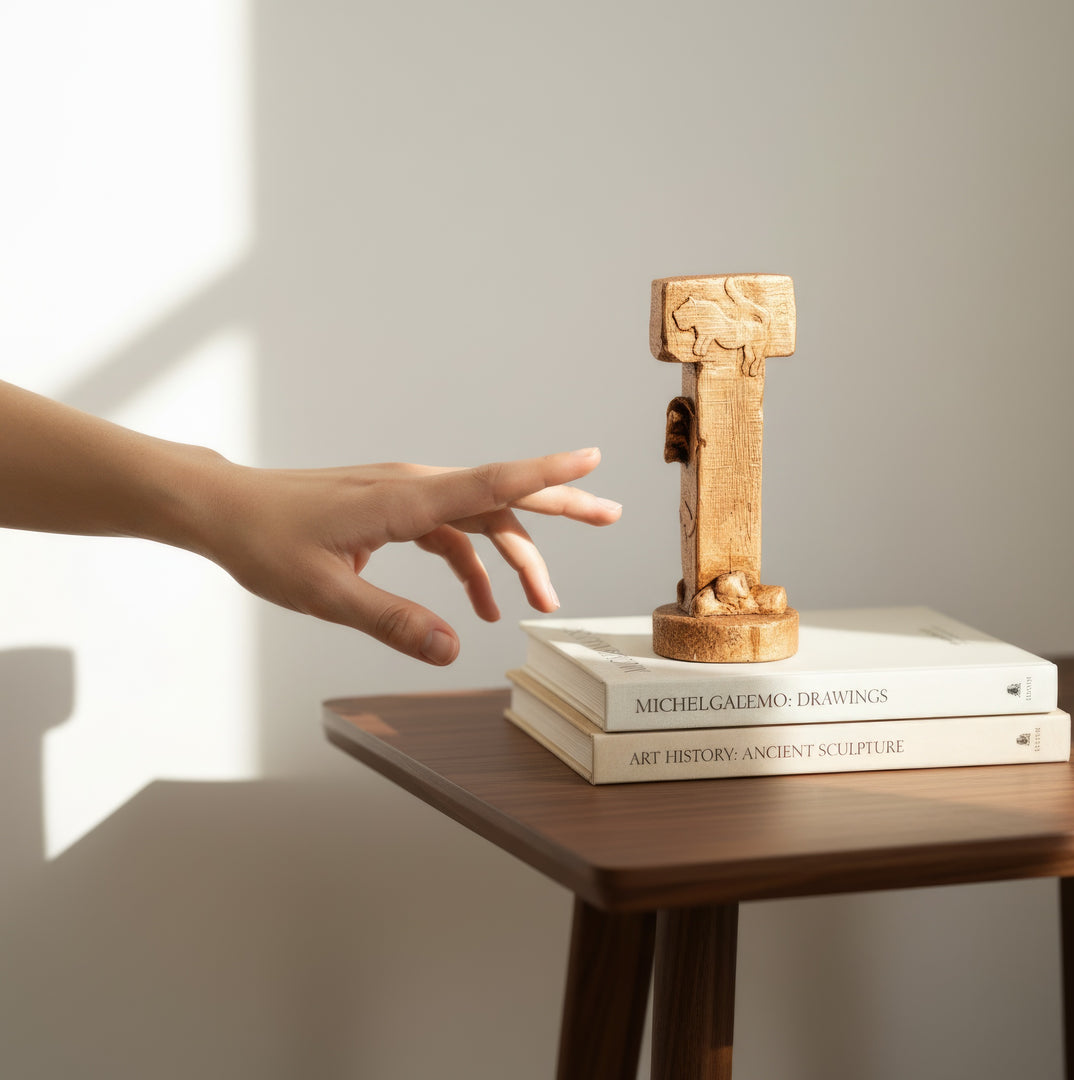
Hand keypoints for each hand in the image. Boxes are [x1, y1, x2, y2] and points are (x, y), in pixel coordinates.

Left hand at [199, 448, 619, 663]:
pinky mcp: (395, 509)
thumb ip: (393, 621)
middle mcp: (414, 488)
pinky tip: (480, 606)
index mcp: (404, 500)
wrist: (226, 510)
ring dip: (515, 557)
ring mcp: (406, 496)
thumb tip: (454, 649)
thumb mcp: (327, 594)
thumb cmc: (267, 542)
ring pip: (480, 517)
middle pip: (502, 495)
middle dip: (558, 506)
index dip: (545, 475)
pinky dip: (473, 566)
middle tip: (610, 516)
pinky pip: (450, 533)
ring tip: (541, 602)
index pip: (491, 483)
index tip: (591, 461)